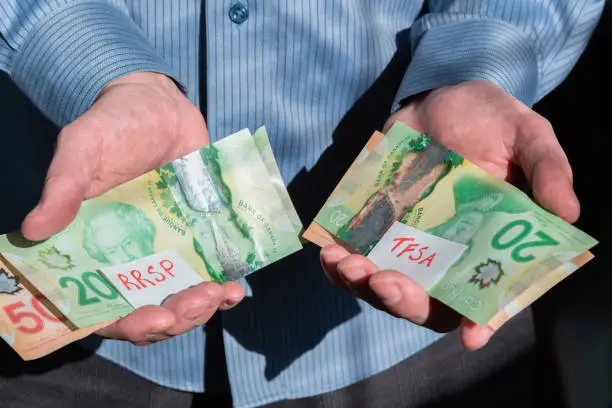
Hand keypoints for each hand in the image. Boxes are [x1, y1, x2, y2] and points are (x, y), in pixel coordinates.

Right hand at [22, 72, 244, 343]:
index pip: (111, 306)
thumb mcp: (83, 150)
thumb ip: (64, 188)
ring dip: (205, 305)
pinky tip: (237, 288)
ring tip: (221, 293)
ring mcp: (172, 249)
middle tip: (198, 301)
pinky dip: (227, 285)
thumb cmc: (112, 127)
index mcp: (98, 251)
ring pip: (187, 296)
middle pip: (157, 308)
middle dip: (180, 315)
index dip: (132, 323)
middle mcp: (136, 258)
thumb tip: (33, 229)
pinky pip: (215, 270)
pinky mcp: (201, 235)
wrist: (158, 105)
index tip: (157, 320)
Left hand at [321, 80, 578, 349]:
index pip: (488, 296)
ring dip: (362, 285)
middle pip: (426, 302)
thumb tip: (567, 212)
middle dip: (403, 301)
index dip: (483, 320)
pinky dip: (338, 264)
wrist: (438, 98)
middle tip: (385, 282)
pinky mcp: (374, 229)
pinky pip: (353, 259)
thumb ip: (547, 169)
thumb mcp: (526, 134)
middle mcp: (446, 256)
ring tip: (346, 263)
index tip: (473, 336)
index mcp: (488, 246)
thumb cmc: (490, 120)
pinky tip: (329, 251)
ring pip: (383, 287)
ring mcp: (406, 246)